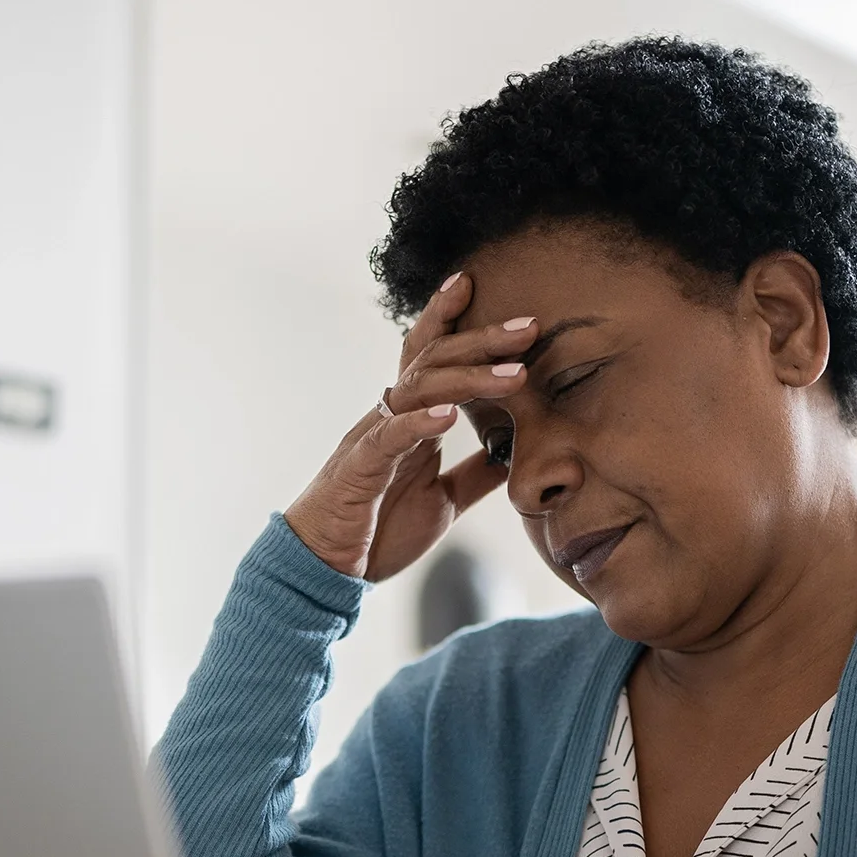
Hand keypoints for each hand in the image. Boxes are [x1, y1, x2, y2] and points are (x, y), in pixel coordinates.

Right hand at [283, 273, 533, 580]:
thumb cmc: (377, 530)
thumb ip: (476, 471)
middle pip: (433, 360)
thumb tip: (516, 451)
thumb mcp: (443, 498)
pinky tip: (449, 416)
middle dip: (481, 339)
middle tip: (530, 325)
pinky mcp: (359, 469)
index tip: (481, 286)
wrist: (326, 569)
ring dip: (470, 379)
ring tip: (515, 375)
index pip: (431, 357)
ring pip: (419, 390)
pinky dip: (420, 423)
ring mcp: (372, 439)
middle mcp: (388, 417)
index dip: (453, 320)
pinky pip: (389, 437)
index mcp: (408, 420)